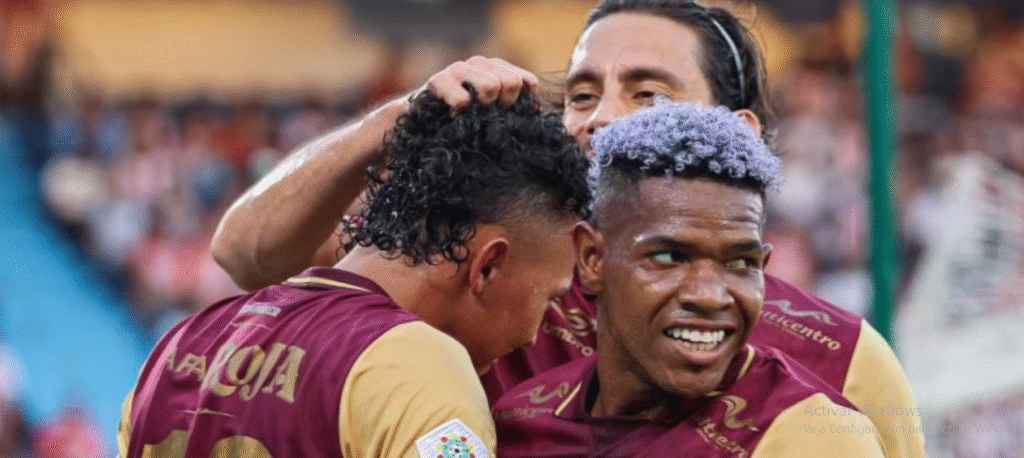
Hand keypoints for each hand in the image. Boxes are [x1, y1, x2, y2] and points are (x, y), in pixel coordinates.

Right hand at [416, 56, 539, 113]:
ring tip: (471, 116)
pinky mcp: (438, 80)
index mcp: (496, 69)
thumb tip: (537, 109)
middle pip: (512, 82)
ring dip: (484, 108)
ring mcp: (459, 69)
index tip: (511, 115)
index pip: (526, 81)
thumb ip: (514, 108)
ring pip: (491, 86)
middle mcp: (479, 64)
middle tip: (489, 116)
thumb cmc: (461, 121)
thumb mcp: (492, 115)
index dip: (523, 102)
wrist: (419, 123)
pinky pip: (463, 100)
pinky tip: (453, 117)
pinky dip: (461, 114)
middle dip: (505, 104)